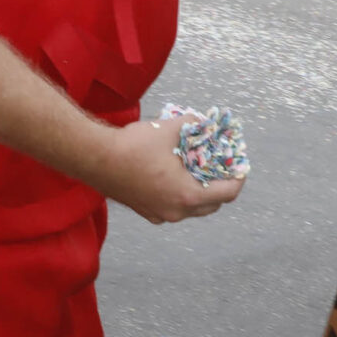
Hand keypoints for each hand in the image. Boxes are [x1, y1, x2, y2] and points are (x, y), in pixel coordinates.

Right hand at [104, 116, 244, 224]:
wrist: (95, 159)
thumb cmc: (133, 147)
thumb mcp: (169, 129)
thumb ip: (192, 124)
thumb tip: (203, 122)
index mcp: (187, 196)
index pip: (227, 194)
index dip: (238, 178)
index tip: (240, 167)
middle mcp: (176, 212)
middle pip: (211, 205)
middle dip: (219, 187)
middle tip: (220, 168)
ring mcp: (159, 215)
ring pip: (190, 208)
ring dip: (198, 192)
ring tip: (197, 170)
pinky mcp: (145, 211)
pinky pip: (172, 207)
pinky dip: (179, 195)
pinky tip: (173, 176)